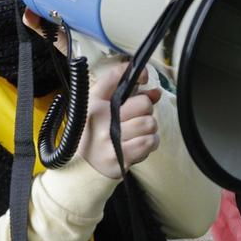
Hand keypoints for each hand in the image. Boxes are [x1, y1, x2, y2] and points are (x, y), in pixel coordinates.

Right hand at [78, 63, 161, 178]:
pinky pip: (148, 142)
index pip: (114, 77)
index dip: (136, 72)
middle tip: (137, 118)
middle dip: (146, 111)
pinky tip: (138, 144)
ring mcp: (109, 139)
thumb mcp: (105, 110)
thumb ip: (132, 97)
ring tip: (137, 133)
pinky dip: (149, 143)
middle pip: (143, 104)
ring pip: (149, 124)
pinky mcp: (119, 157)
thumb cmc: (97, 134)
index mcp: (94, 102)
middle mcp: (100, 118)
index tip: (144, 77)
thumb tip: (156, 92)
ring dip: (149, 129)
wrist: (83, 167)